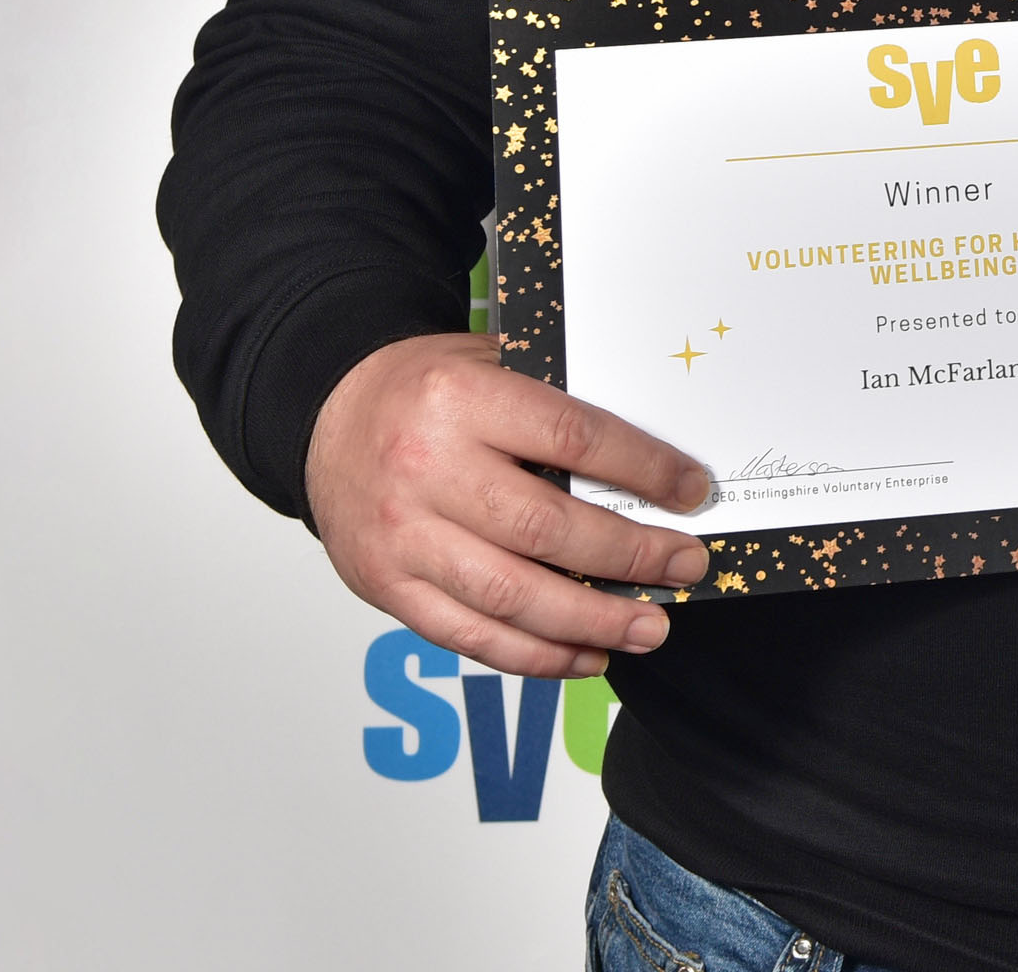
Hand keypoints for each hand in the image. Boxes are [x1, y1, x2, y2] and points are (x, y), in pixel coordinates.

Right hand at [304, 332, 714, 677]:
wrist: (325, 412)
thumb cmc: (424, 388)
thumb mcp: (489, 363)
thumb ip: (555, 404)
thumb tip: (650, 463)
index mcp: (460, 400)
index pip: (573, 438)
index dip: (643, 470)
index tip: (692, 492)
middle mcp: (425, 470)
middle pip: (546, 529)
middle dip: (630, 556)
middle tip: (686, 566)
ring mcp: (400, 537)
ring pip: (510, 596)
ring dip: (591, 621)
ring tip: (650, 628)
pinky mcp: (384, 586)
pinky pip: (467, 635)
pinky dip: (533, 654)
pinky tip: (585, 654)